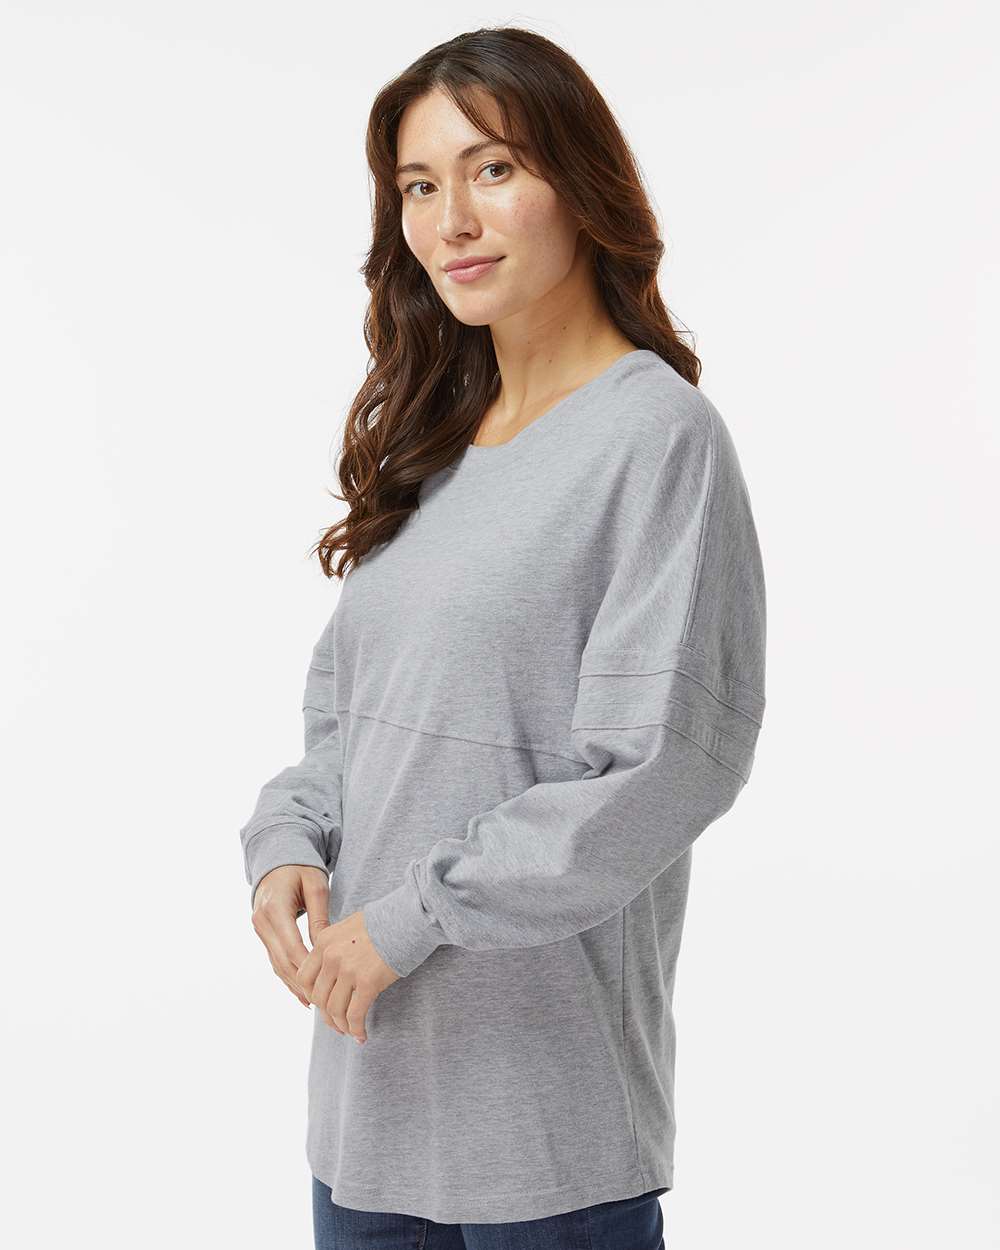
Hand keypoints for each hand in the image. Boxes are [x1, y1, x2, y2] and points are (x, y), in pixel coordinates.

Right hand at [251, 864, 330, 1010]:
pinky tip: (302, 995)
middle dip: (303, 983)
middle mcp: (262, 922)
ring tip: (317, 1005)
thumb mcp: (316, 886)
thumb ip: (320, 917)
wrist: (277, 859)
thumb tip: (326, 949)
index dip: (308, 969)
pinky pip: (276, 960)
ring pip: (277, 965)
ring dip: (295, 985)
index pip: (291, 947)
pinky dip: (289, 977)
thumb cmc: (301, 868)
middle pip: (282, 961)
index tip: (327, 984)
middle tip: (325, 1002)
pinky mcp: (264, 934)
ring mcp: (260, 930)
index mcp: (274, 909)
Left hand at [295, 910, 400, 1043]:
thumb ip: (335, 945)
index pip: (304, 977)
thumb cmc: (384, 920)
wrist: (408, 917)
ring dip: (340, 1026)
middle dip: (326, 1015)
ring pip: (334, 1009)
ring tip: (349, 1031)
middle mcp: (331, 956)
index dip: (311, 995)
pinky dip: (356, 1029)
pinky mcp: (367, 982)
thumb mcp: (349, 926)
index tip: (321, 1004)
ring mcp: (348, 970)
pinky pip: (354, 1015)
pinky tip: (362, 1035)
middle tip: (336, 1022)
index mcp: (324, 941)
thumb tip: (330, 968)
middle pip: (318, 997)